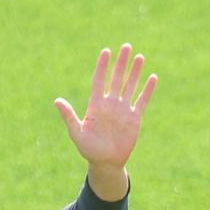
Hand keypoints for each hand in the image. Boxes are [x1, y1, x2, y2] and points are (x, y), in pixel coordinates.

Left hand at [55, 43, 157, 168]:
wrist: (106, 163)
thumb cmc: (89, 150)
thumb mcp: (77, 133)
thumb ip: (69, 116)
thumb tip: (56, 100)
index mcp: (96, 105)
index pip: (99, 80)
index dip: (103, 66)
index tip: (106, 51)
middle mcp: (110, 104)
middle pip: (117, 78)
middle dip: (121, 63)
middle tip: (126, 46)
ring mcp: (123, 110)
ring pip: (130, 86)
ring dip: (135, 72)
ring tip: (140, 57)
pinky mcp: (134, 118)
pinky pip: (142, 101)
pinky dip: (147, 90)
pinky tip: (152, 78)